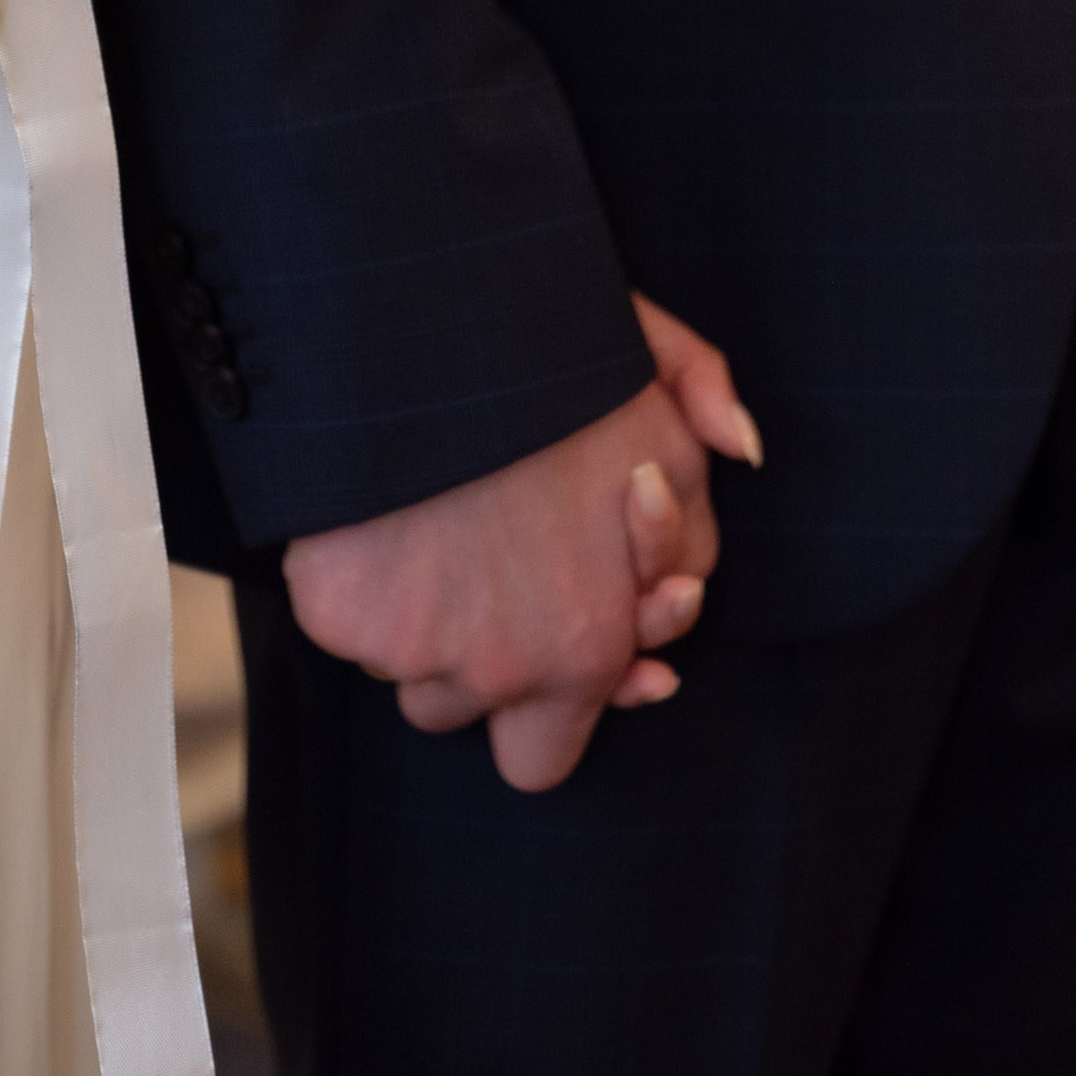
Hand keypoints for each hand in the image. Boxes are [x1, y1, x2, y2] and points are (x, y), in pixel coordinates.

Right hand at [284, 298, 760, 793]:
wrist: (417, 319)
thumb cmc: (543, 341)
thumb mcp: (653, 357)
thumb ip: (702, 405)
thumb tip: (740, 449)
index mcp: (590, 642)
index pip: (547, 755)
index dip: (547, 700)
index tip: (549, 630)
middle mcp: (503, 668)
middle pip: (471, 716)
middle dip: (482, 666)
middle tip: (483, 576)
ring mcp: (411, 647)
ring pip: (405, 671)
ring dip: (417, 621)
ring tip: (431, 526)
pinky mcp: (336, 610)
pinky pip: (342, 621)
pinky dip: (351, 578)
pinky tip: (373, 512)